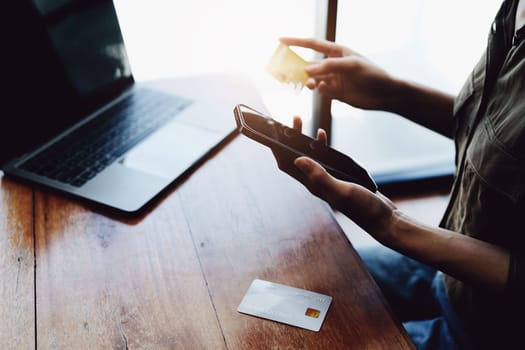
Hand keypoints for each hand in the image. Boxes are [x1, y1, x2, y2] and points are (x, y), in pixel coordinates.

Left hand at [271, 117, 396, 243]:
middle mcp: (316, 183)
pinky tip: (321, 136)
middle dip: (288, 139)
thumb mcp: (341, 190)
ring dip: (302, 140)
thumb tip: (297, 159)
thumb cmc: (363, 208)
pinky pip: (323, 158)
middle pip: (295, 158)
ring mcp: (327, 180)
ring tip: (300, 122)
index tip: (272, 132)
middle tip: (290, 120)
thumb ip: (320, 176)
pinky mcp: (338, 178)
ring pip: (308, 156)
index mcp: (313, 186)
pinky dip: (320, 145)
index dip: (277, 149)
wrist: (383, 219)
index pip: (287, 165)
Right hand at [279, 37, 396, 110]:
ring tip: (309, 84)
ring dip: (308, 81)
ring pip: (313, 79)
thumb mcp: (351, 66)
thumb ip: (329, 67)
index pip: (312, 44)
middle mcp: (333, 64)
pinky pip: (321, 91)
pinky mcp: (335, 92)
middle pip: (309, 64)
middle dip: (296, 67)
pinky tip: (323, 90)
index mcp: (337, 52)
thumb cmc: (372, 74)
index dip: (296, 42)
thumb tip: (308, 71)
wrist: (385, 94)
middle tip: (283, 71)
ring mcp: (333, 79)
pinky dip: (319, 90)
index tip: (280, 40)